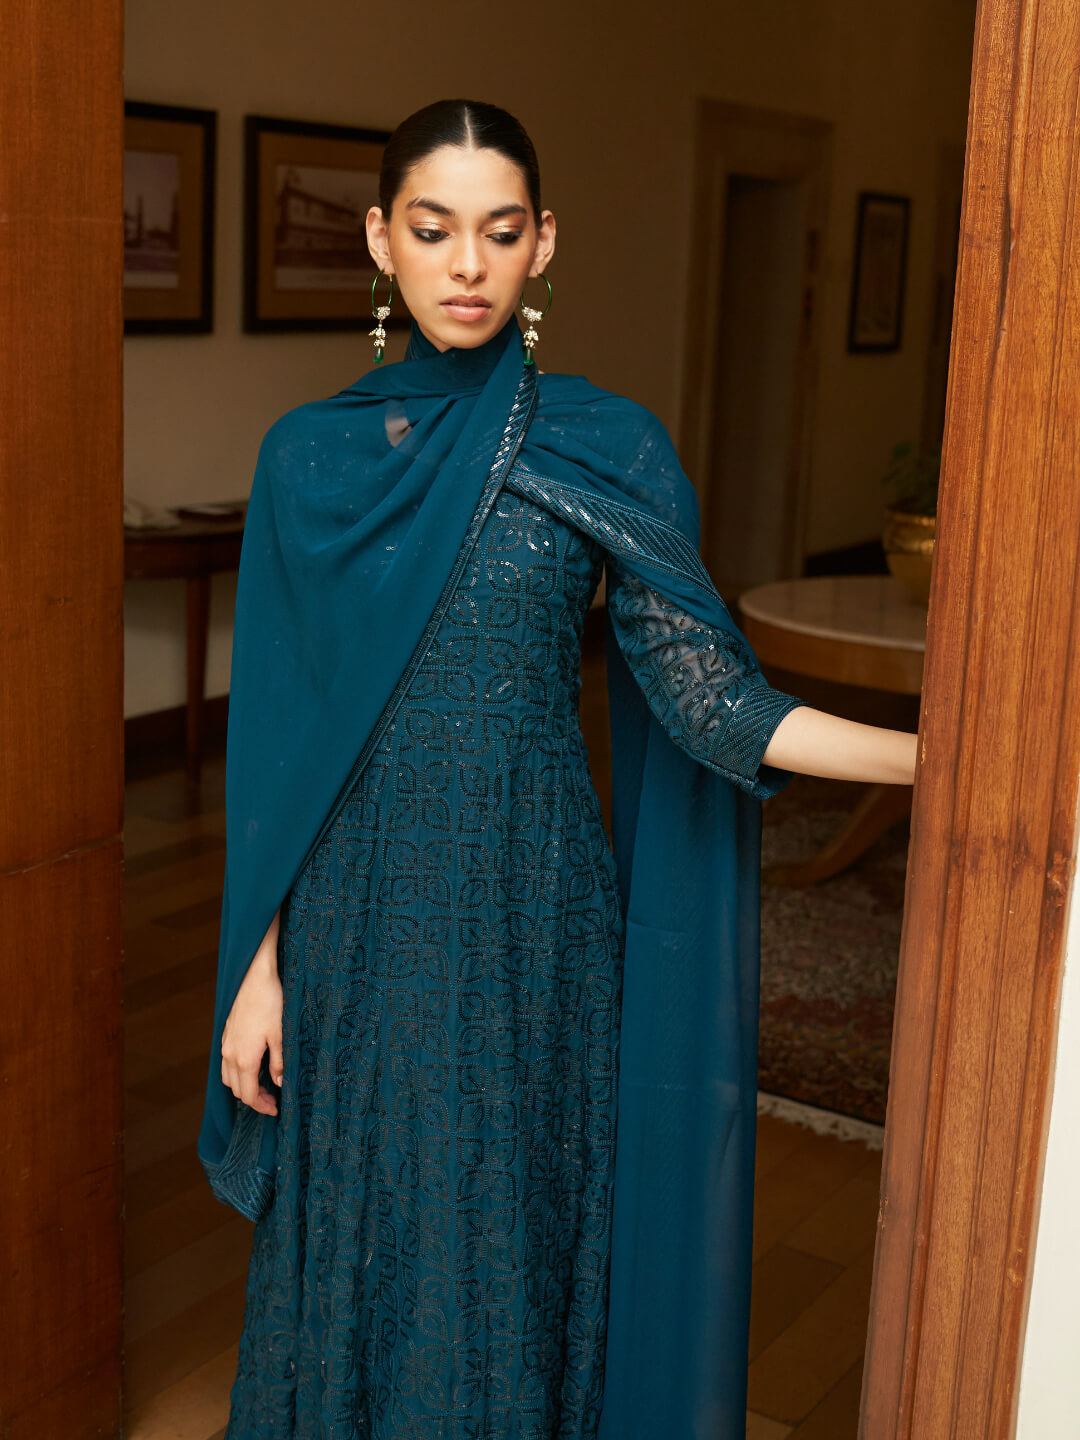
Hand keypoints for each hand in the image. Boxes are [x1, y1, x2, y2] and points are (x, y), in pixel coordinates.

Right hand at [221, 911, 282, 1115]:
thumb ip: (279, 1062)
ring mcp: (226, 1043)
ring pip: (228, 1076)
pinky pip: (226, 1061)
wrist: (255, 975)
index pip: (248, 1094)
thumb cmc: (271, 1003)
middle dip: (253, 1098)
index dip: (261, 1106)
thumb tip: (279, 1084)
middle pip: (236, 1089)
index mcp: (244, 1058)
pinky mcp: (227, 1033)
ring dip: (243, 1085)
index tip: (275, 1110)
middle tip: (273, 1100)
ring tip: (263, 1085)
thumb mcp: (282, 1034)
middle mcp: (230, 1053)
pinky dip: (237, 1071)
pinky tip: (252, 1064)